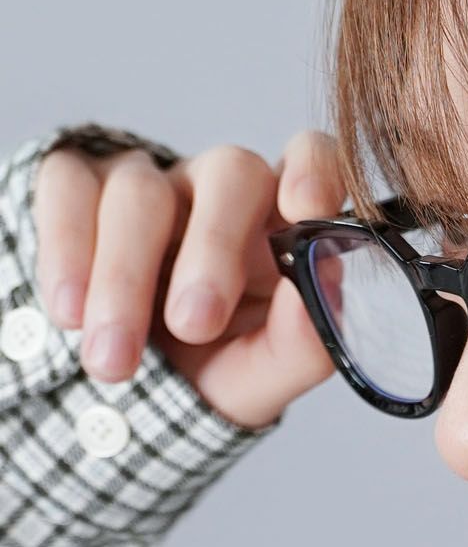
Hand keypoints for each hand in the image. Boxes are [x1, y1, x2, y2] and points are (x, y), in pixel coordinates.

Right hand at [33, 129, 348, 431]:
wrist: (132, 386)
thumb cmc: (216, 364)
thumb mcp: (264, 372)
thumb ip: (301, 345)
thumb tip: (320, 299)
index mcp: (283, 223)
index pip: (312, 160)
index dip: (313, 169)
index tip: (306, 206)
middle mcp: (223, 189)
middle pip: (229, 174)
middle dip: (211, 251)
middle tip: (192, 327)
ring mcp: (151, 181)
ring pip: (142, 194)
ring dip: (125, 280)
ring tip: (114, 361)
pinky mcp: (79, 184)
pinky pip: (69, 193)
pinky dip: (68, 253)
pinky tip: (71, 312)